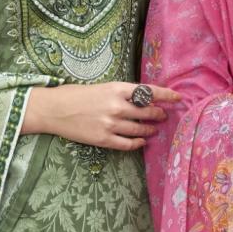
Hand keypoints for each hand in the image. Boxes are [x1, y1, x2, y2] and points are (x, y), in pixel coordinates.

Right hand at [21, 82, 180, 151]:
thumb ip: (122, 93)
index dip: (166, 95)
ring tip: (154, 129)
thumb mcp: (102, 87)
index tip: (178, 98)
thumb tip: (142, 98)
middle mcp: (117, 106)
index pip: (149, 92)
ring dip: (150, 130)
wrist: (54, 109)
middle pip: (148, 112)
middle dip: (159, 114)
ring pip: (140, 130)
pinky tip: (141, 142)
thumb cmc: (76, 95)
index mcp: (117, 89)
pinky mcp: (104, 139)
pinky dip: (137, 144)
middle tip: (164, 115)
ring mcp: (111, 124)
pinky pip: (127, 144)